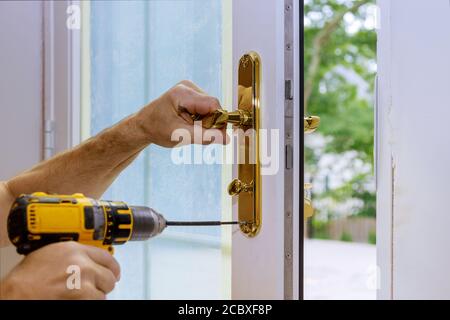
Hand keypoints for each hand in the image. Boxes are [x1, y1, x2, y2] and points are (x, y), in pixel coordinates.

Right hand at [0, 242, 119, 299]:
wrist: (17, 294)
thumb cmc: (27, 278)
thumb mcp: (50, 254)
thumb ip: (71, 256)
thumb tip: (84, 260)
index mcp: (74, 249)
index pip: (105, 256)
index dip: (111, 267)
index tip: (113, 272)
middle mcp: (82, 262)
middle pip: (109, 275)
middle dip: (103, 283)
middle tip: (95, 288)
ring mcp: (84, 279)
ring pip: (104, 291)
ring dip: (95, 296)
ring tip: (80, 296)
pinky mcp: (83, 295)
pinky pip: (97, 301)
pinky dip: (90, 302)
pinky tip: (78, 301)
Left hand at [135, 80, 226, 146]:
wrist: (143, 125)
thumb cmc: (157, 130)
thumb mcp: (180, 136)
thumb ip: (204, 137)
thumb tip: (226, 139)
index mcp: (183, 94)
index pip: (213, 104)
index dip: (218, 121)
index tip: (215, 137)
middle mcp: (188, 86)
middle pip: (213, 105)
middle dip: (210, 122)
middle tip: (196, 134)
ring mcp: (190, 88)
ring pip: (211, 107)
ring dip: (206, 121)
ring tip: (190, 128)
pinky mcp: (191, 94)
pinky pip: (206, 107)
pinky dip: (202, 118)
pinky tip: (190, 123)